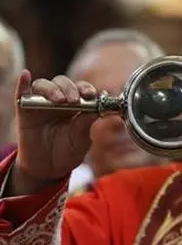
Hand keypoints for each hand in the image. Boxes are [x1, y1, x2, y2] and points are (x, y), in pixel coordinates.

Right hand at [11, 70, 98, 194]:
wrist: (49, 168)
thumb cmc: (68, 151)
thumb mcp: (80, 140)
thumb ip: (86, 125)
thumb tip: (97, 109)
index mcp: (77, 105)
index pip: (81, 89)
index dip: (86, 88)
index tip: (90, 94)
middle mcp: (60, 100)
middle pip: (63, 83)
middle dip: (70, 88)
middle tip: (74, 101)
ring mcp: (41, 104)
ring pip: (44, 85)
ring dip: (52, 89)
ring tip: (59, 100)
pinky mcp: (25, 110)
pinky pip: (21, 94)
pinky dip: (22, 83)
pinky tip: (25, 76)